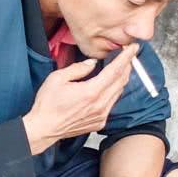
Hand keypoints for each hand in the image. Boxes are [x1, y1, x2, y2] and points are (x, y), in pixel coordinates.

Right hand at [22, 43, 139, 154]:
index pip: (115, 71)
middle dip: (126, 67)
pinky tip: (107, 88)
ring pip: (118, 93)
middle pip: (121, 81)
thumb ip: (78, 68)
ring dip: (121, 80)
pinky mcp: (99, 122)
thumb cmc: (47, 105)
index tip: (133, 48)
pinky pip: (111, 104)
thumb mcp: (57, 78)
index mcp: (91, 91)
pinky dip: (113, 93)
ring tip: (119, 70)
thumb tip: (92, 63)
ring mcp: (101, 115)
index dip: (126, 58)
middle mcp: (100, 104)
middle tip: (127, 56)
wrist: (44, 128)